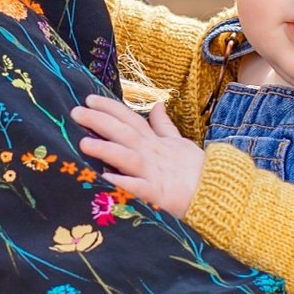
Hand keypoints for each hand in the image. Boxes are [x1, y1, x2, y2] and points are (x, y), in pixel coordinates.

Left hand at [73, 95, 206, 216]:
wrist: (217, 193)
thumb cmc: (195, 170)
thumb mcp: (179, 143)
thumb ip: (163, 126)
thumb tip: (156, 105)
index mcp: (155, 142)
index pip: (130, 119)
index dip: (110, 107)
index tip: (88, 99)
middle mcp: (152, 153)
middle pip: (124, 133)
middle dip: (99, 121)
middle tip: (76, 112)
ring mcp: (154, 173)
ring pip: (127, 157)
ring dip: (106, 149)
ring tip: (84, 143)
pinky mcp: (159, 194)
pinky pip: (139, 188)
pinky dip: (124, 183)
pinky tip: (107, 179)